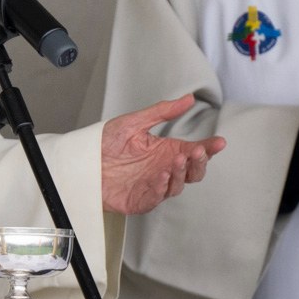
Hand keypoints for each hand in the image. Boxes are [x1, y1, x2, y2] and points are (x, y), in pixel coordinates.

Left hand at [99, 95, 225, 215]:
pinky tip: (162, 175)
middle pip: (192, 172)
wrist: (80, 161)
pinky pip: (156, 197)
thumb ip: (162, 112)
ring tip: (178, 159)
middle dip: (199, 163)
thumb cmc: (104, 143)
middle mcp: (163, 169)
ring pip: (178, 185)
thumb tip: (188, 99)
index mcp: (165, 151)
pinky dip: (161, 187)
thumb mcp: (133, 122)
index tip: (219, 142)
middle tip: (197, 151)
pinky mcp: (140, 200)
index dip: (208, 148)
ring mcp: (153, 186)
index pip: (193, 151)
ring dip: (181, 173)